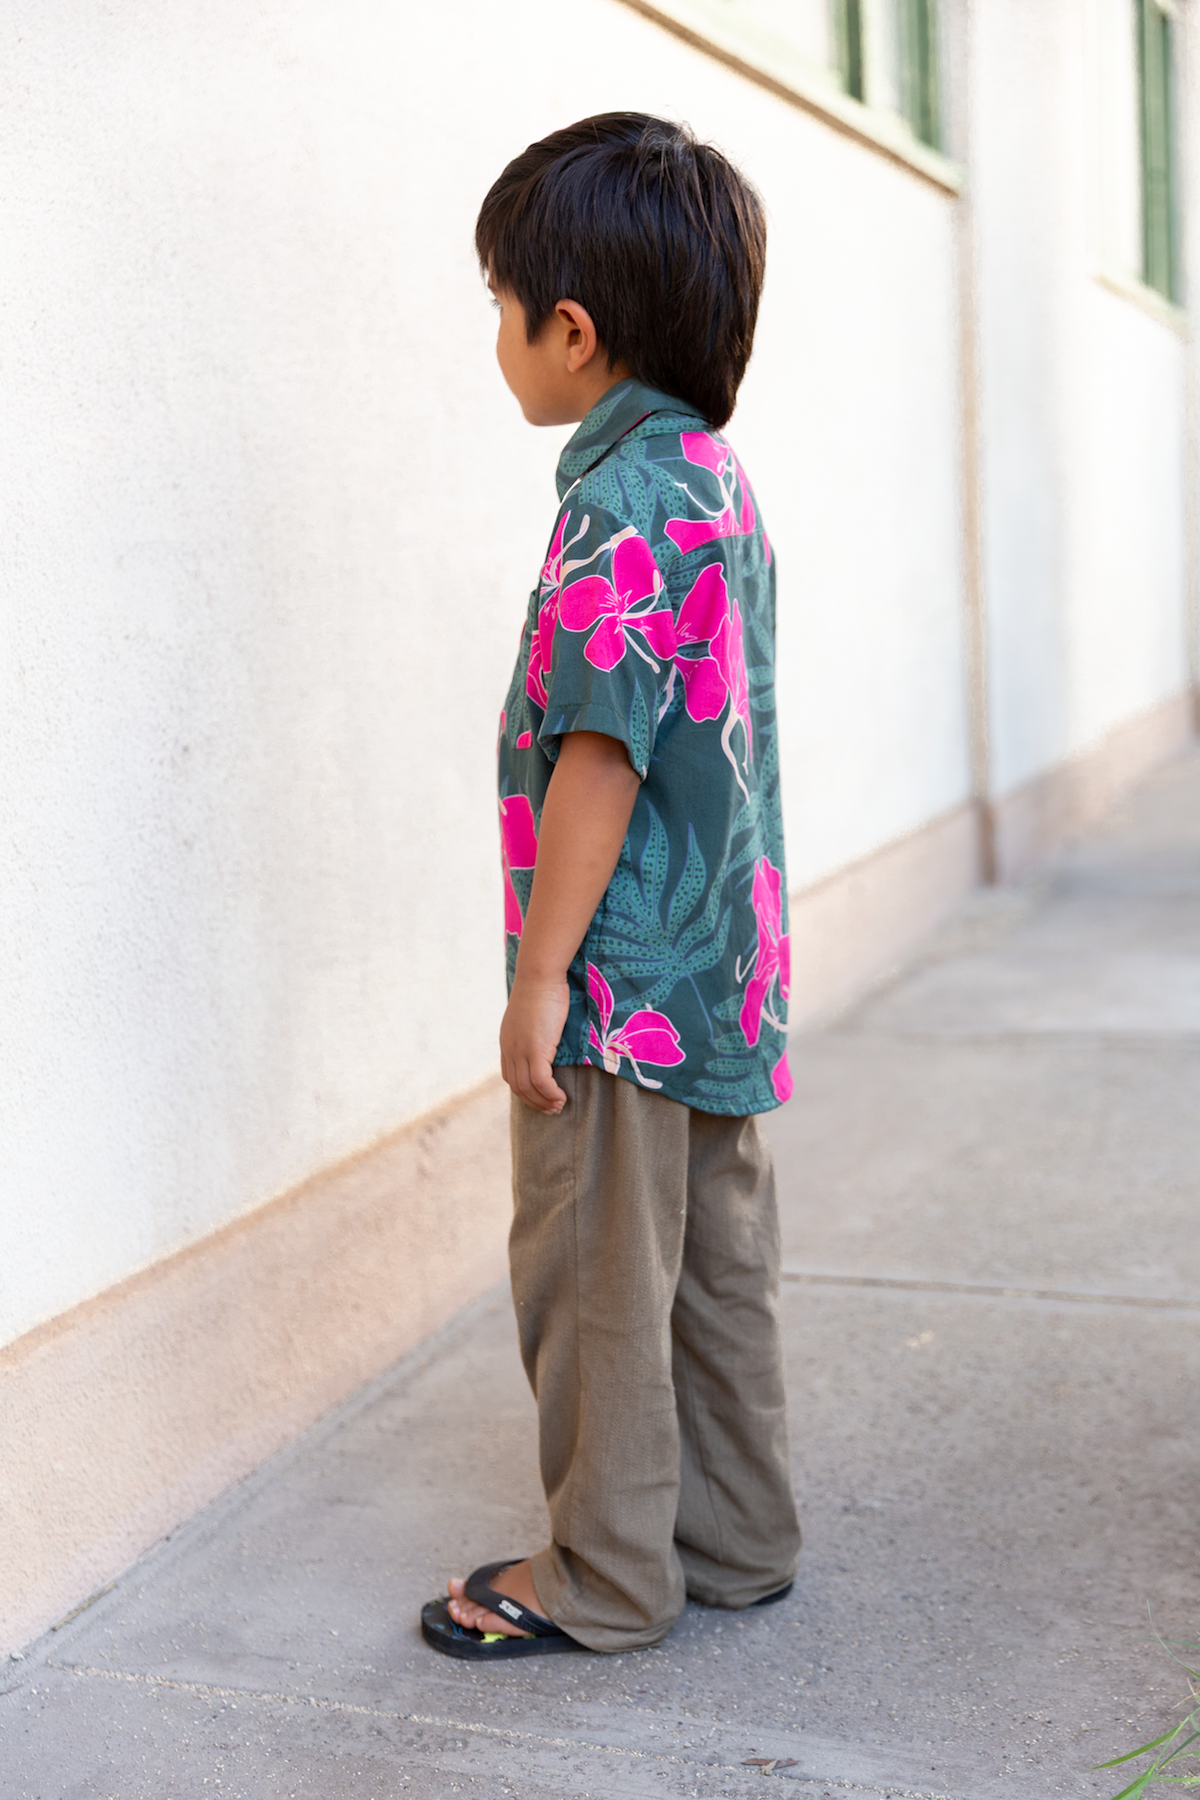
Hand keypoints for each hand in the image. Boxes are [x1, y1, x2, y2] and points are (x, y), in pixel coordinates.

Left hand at [500, 972, 569, 1113]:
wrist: (540, 975)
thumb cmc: (543, 988)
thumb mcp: (533, 1013)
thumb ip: (534, 1028)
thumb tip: (547, 1035)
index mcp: (507, 1041)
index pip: (510, 1076)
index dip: (524, 1091)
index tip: (540, 1097)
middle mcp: (510, 1049)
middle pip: (517, 1086)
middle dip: (535, 1102)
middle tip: (552, 1109)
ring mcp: (521, 1050)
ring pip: (528, 1088)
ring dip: (544, 1101)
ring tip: (559, 1106)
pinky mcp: (535, 1049)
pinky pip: (541, 1081)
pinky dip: (550, 1093)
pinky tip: (561, 1097)